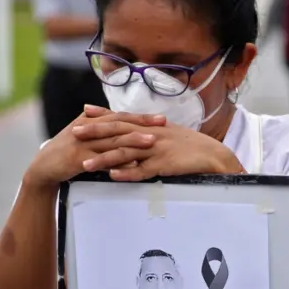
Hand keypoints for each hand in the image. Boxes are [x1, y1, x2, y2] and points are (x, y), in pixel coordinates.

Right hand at [23, 104, 166, 189]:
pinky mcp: (78, 159)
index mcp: (91, 121)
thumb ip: (101, 127)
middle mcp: (88, 129)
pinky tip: (133, 164)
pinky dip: (118, 162)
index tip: (161, 118)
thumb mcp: (84, 135)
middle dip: (142, 123)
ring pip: (112, 140)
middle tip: (163, 124)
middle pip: (120, 124)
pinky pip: (102, 160)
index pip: (121, 116)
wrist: (44, 167)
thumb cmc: (67, 151)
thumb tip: (120, 122)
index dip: (141, 117)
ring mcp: (83, 143)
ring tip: (152, 141)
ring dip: (133, 140)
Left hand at [72, 107, 244, 181]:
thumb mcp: (172, 135)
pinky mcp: (164, 166)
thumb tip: (141, 135)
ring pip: (125, 154)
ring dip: (103, 159)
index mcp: (152, 127)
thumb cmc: (194, 147)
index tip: (84, 112)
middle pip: (119, 132)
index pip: (124, 118)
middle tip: (74, 133)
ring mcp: (157, 150)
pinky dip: (127, 173)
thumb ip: (154, 134)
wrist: (214, 156)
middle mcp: (151, 135)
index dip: (104, 115)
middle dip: (95, 133)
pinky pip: (142, 171)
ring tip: (84, 165)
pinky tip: (112, 176)